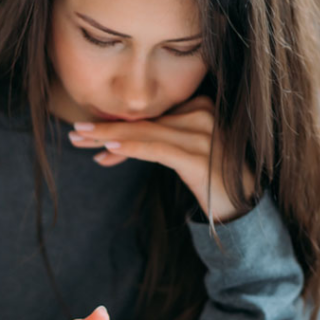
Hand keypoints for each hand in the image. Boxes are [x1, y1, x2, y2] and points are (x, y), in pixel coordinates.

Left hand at [67, 96, 253, 222]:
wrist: (244, 212)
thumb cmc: (211, 182)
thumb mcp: (179, 159)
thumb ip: (150, 146)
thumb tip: (106, 150)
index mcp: (200, 107)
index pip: (149, 116)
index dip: (115, 125)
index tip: (86, 134)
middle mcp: (204, 115)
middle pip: (144, 122)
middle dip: (106, 129)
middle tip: (76, 132)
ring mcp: (204, 135)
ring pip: (146, 132)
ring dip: (108, 137)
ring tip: (81, 139)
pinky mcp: (201, 158)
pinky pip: (158, 149)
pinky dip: (131, 149)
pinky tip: (109, 150)